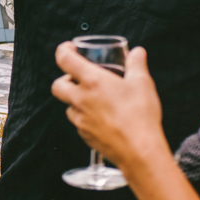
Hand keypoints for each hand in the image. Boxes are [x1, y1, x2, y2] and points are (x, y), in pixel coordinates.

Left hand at [50, 44, 170, 174]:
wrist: (139, 151)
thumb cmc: (140, 117)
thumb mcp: (142, 83)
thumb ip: (136, 64)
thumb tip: (137, 53)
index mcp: (92, 81)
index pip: (64, 60)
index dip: (63, 50)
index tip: (69, 49)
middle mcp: (80, 99)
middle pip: (57, 86)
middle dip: (64, 80)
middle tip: (78, 78)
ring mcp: (80, 119)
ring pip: (68, 106)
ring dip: (76, 100)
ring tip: (94, 99)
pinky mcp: (84, 135)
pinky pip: (78, 123)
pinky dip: (85, 117)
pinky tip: (102, 118)